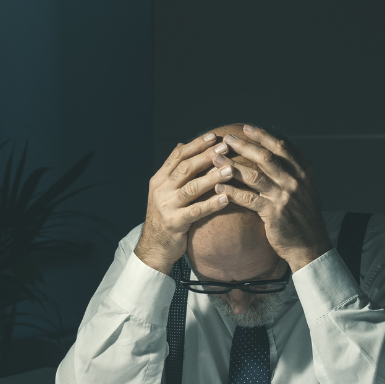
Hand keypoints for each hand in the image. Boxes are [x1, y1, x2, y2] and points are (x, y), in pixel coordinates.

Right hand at [134, 134, 230, 273]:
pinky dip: (212, 204)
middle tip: (225, 148)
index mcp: (159, 179)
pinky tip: (226, 198)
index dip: (196, 145)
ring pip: (192, 187)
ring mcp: (166, 206)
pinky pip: (196, 211)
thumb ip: (173, 169)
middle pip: (185, 168)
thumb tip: (182, 144)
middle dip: (207, 156)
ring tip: (230, 170)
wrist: (153, 246)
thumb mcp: (164, 190)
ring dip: (212, 177)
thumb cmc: (165, 216)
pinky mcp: (174, 222)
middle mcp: (161, 190)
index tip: (213, 136)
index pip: (177, 156)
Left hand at [212, 125, 331, 270]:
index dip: (263, 136)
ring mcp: (284, 197)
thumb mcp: (305, 188)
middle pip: (266, 158)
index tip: (247, 128)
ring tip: (216, 160)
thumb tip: (278, 150)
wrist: (310, 245)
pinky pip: (248, 200)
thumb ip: (293, 170)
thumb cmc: (302, 216)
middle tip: (227, 139)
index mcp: (303, 171)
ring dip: (233, 167)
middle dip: (245, 146)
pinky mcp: (274, 213)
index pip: (281, 147)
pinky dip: (232, 193)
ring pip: (254, 176)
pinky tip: (218, 189)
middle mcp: (295, 181)